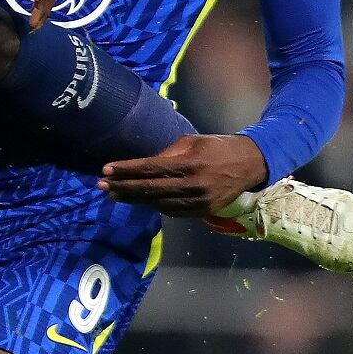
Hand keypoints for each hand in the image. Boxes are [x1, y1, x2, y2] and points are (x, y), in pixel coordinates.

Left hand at [99, 133, 267, 215]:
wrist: (251, 164)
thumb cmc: (218, 147)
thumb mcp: (193, 141)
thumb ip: (168, 153)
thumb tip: (143, 165)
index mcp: (191, 163)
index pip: (151, 169)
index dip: (126, 170)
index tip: (106, 170)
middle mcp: (194, 185)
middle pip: (150, 189)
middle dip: (123, 188)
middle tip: (102, 186)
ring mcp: (199, 202)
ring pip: (159, 204)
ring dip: (135, 200)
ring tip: (115, 194)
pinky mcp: (203, 212)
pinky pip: (172, 211)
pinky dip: (154, 206)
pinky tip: (140, 201)